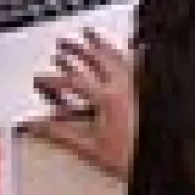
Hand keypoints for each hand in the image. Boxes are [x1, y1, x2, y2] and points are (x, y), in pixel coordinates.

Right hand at [26, 29, 135, 180]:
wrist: (160, 161)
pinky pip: (141, 64)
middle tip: (62, 42)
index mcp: (108, 97)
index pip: (73, 82)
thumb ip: (60, 134)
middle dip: (77, 50)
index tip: (39, 78)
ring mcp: (139, 85)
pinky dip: (135, 53)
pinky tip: (136, 46)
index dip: (53, 79)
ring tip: (90, 33)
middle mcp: (124, 85)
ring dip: (102, 44)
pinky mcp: (150, 90)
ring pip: (118, 57)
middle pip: (97, 60)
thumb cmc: (128, 158)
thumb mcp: (90, 148)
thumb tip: (34, 126)